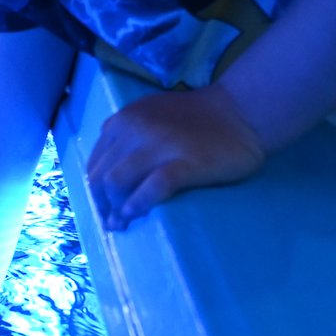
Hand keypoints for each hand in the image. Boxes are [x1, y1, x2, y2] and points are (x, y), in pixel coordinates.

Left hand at [86, 83, 265, 230]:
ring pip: (117, 181)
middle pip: (101, 177)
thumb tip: (107, 175)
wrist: (241, 111)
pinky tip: (137, 214)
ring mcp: (158, 145)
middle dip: (103, 205)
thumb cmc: (196, 118)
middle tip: (114, 224)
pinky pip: (152, 187)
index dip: (96, 191)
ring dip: (115, 208)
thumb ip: (125, 136)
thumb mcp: (149, 115)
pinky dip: (139, 203)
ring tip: (124, 224)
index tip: (105, 209)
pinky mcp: (184, 162)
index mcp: (122, 120)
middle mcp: (133, 129)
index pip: (94, 164)